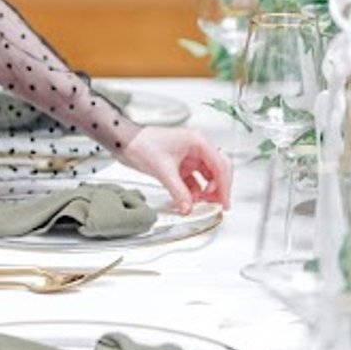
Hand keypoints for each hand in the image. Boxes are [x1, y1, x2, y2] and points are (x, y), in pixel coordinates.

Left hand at [116, 126, 231, 213]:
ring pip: (208, 176)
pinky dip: (195, 191)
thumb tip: (188, 207)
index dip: (224, 186)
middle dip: (219, 188)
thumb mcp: (163, 169)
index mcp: (198, 142)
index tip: (224, 202)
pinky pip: (195, 180)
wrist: (126, 142)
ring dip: (207, 191)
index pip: (219, 165)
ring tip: (203, 204)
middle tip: (217, 204)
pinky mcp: (182, 165)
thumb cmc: (142, 144)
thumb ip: (178, 191)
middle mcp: (197, 148)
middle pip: (218, 170)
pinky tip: (190, 200)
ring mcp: (190, 157)